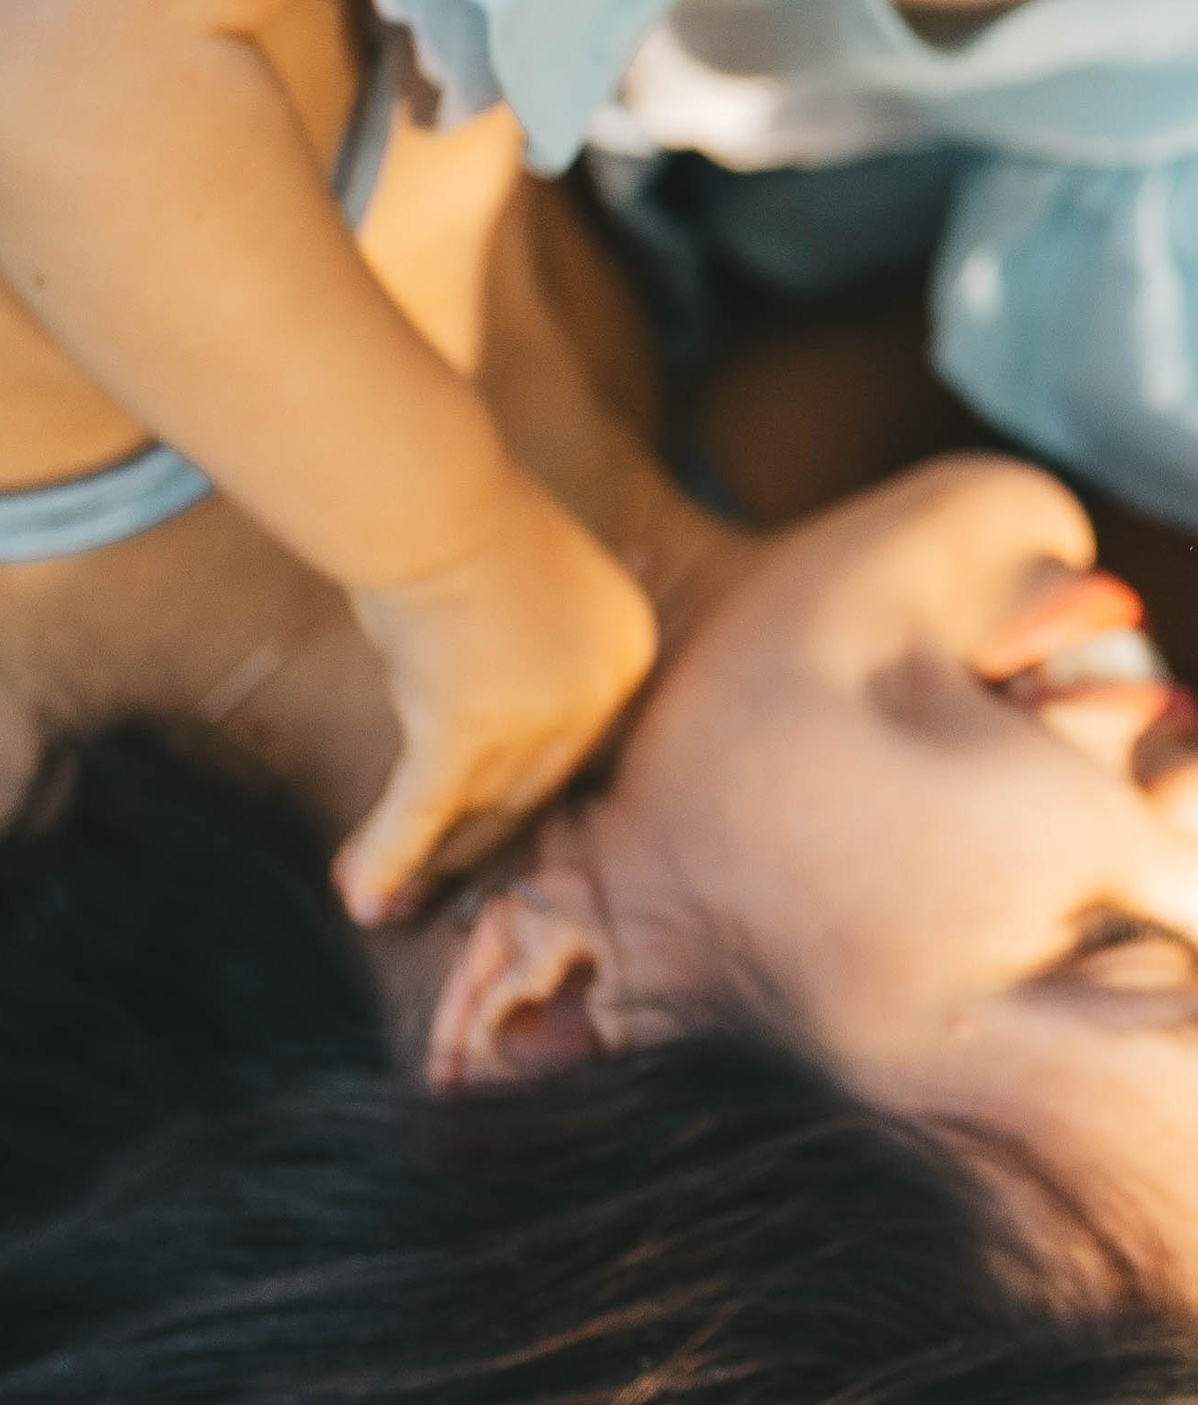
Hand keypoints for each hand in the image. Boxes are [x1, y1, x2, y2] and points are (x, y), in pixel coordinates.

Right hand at [339, 474, 659, 919]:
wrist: (436, 500)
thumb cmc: (470, 520)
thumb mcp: (536, 578)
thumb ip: (535, 636)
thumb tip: (495, 676)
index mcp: (629, 651)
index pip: (578, 736)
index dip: (522, 778)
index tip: (486, 813)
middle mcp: (596, 695)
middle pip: (531, 785)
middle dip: (474, 840)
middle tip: (435, 885)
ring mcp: (534, 721)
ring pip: (474, 809)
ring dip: (423, 864)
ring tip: (382, 904)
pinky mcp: (465, 734)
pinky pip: (421, 814)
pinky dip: (387, 859)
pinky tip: (362, 903)